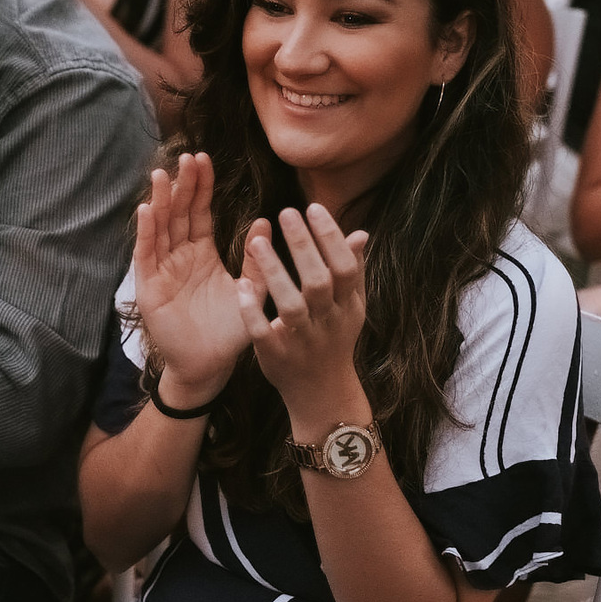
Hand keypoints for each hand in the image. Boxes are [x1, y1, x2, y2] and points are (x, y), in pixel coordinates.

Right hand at [134, 153, 266, 402]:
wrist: (210, 365)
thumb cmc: (229, 331)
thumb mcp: (250, 292)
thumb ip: (258, 261)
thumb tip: (266, 222)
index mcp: (201, 253)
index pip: (199, 211)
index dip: (201, 186)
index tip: (204, 158)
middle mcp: (179, 256)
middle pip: (177, 213)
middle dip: (181, 185)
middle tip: (186, 157)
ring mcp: (162, 270)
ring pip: (159, 228)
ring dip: (159, 202)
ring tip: (161, 175)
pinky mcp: (149, 287)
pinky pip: (147, 255)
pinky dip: (146, 233)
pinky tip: (147, 211)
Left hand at [236, 204, 367, 415]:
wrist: (321, 394)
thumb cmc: (333, 340)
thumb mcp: (350, 308)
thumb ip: (353, 271)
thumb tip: (360, 233)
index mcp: (347, 307)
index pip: (344, 268)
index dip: (331, 238)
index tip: (312, 207)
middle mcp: (328, 324)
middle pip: (319, 282)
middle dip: (304, 247)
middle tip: (285, 212)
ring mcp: (302, 342)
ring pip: (291, 306)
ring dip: (275, 273)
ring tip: (256, 242)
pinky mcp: (276, 357)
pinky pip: (263, 332)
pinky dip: (252, 310)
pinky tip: (240, 285)